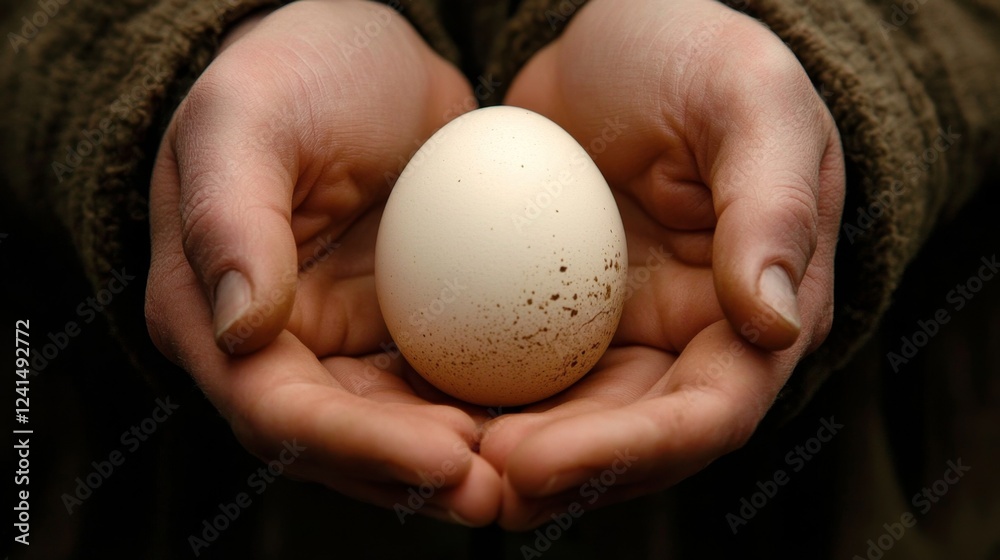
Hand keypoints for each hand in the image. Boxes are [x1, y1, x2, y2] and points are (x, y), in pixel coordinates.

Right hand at [145, 0, 499, 524]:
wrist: (363, 59)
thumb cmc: (291, 73)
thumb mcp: (246, 119)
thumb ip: (230, 220)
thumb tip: (242, 331)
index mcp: (211, 317)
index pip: (277, 410)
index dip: (358, 445)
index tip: (444, 457)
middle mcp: (277, 349)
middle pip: (340, 443)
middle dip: (413, 478)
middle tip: (497, 492)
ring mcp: (344, 343)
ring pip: (397, 428)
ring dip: (457, 463)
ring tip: (529, 478)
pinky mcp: (407, 326)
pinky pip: (446, 381)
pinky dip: (487, 410)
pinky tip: (545, 422)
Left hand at [484, 0, 844, 528]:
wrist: (621, 33)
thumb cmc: (699, 55)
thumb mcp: (752, 104)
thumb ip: (770, 209)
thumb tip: (774, 324)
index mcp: (756, 314)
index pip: (709, 411)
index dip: (630, 451)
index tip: (538, 461)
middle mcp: (693, 342)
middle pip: (634, 440)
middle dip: (563, 474)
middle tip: (477, 482)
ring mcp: (622, 332)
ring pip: (574, 422)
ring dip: (515, 456)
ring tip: (443, 468)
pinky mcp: (556, 313)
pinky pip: (519, 369)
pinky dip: (481, 398)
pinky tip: (423, 411)